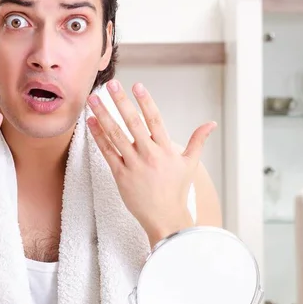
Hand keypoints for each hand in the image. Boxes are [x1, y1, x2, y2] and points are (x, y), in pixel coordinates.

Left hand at [86, 80, 215, 245]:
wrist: (165, 218)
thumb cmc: (177, 190)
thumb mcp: (190, 164)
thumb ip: (198, 141)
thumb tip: (211, 123)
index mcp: (166, 149)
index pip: (155, 119)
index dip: (146, 101)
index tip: (137, 86)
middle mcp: (149, 154)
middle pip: (132, 123)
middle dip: (120, 102)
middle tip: (111, 84)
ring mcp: (133, 164)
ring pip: (116, 135)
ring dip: (103, 115)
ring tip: (93, 99)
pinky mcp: (120, 175)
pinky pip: (107, 152)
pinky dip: (98, 136)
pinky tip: (91, 122)